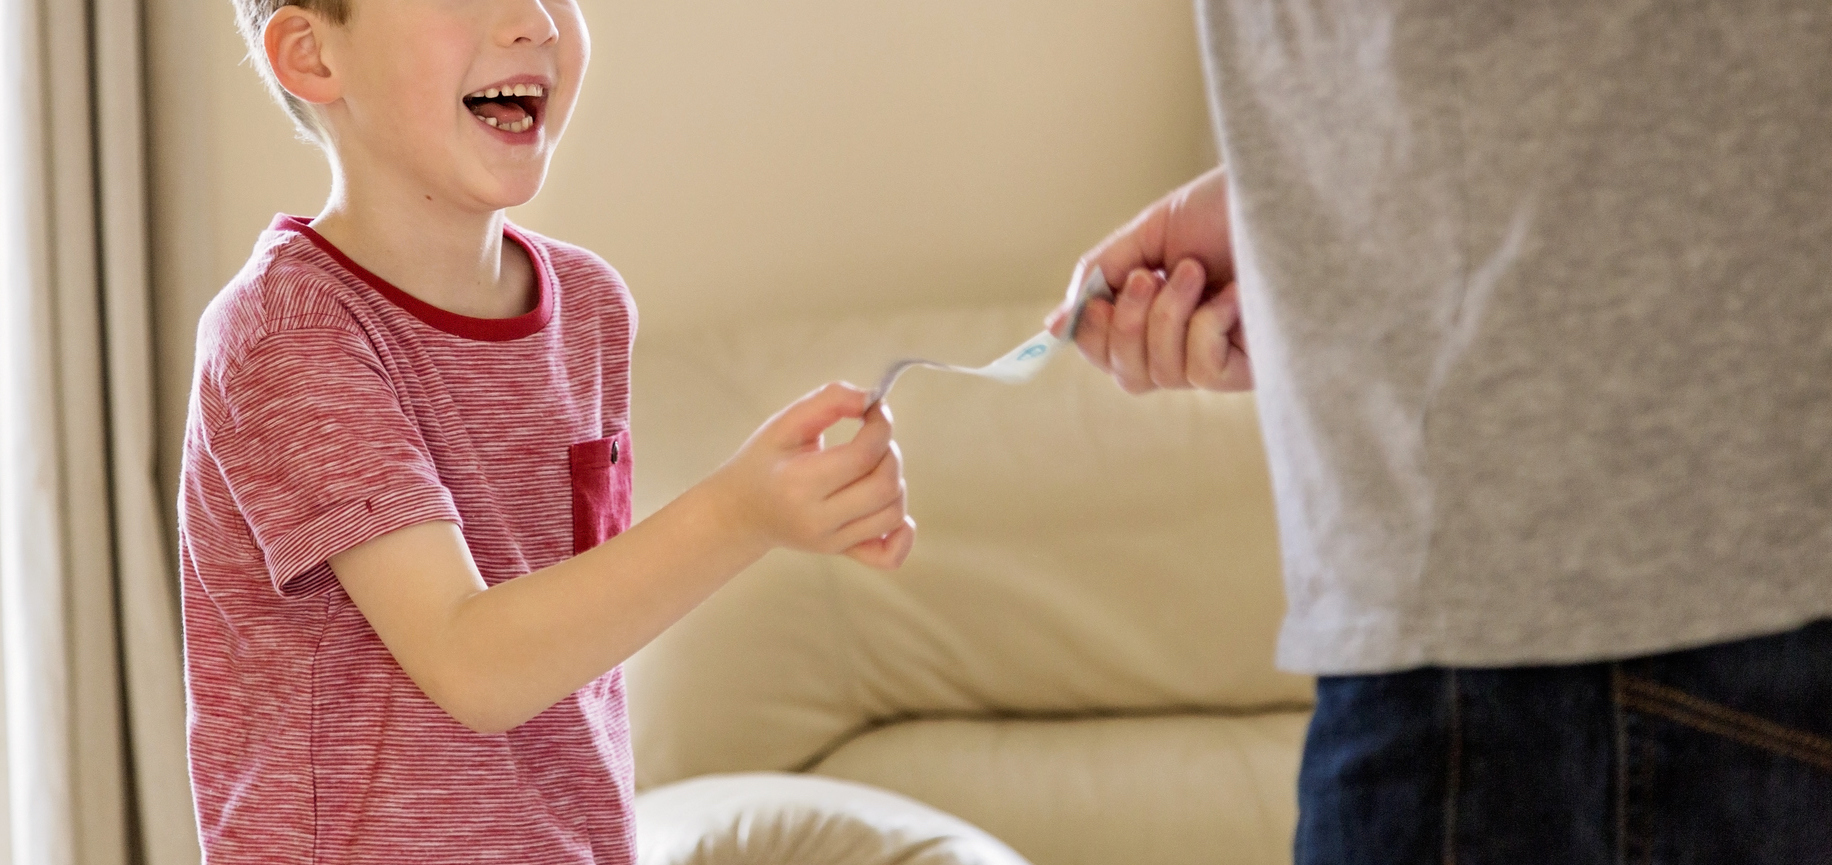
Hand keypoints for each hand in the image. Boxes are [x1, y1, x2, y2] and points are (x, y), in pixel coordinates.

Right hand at [711, 382, 915, 569]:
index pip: (863, 455)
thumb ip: (829, 401)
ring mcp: (831, 542)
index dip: (881, 425)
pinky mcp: (841, 552)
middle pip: (885, 486)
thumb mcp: (785, 423)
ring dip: (896, 482)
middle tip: (872, 439)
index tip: (875, 409)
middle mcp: (818, 519)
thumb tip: (871, 398)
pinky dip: (902, 534)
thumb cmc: (764, 461)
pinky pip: (888, 557)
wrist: (741, 511)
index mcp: (798, 483)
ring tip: (872, 467)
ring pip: (893, 514)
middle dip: (890, 452)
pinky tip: (890, 509)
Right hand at [1045, 167, 1251, 392]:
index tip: (1097, 301)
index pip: (1108, 353)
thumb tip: (1055, 326)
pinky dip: (1205, 327)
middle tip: (1147, 276)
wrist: (1289, 194)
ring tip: (1196, 271)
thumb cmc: (1230, 208)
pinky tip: (1233, 295)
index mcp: (1160, 311)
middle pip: (1127, 375)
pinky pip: (1201, 372)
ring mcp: (1221, 357)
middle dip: (1124, 326)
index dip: (1093, 336)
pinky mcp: (1252, 368)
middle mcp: (1188, 342)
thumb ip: (1103, 273)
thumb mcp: (1151, 233)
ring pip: (1160, 373)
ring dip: (1167, 315)